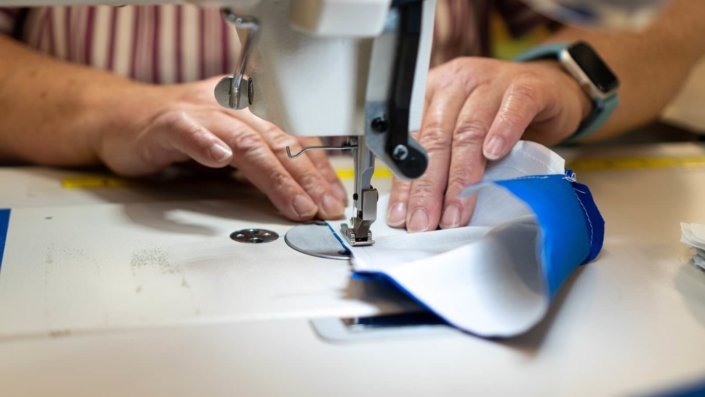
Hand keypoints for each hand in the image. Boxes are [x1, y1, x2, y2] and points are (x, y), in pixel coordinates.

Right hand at [94, 77, 347, 220]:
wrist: (117, 117)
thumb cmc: (174, 133)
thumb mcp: (226, 148)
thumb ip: (257, 165)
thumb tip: (298, 193)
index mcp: (249, 115)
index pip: (294, 140)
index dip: (317, 169)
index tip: (334, 198)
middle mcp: (230, 109)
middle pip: (277, 142)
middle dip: (306, 178)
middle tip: (324, 207)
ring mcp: (199, 113)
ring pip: (244, 141)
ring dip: (273, 175)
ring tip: (293, 201)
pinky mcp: (166, 123)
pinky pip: (188, 131)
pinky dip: (204, 144)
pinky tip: (218, 159)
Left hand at [387, 57, 591, 231]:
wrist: (552, 90)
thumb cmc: (500, 116)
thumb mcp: (464, 136)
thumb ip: (444, 161)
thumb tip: (421, 208)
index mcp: (432, 94)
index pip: (412, 142)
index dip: (407, 183)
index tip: (404, 216)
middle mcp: (457, 83)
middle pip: (437, 138)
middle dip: (428, 187)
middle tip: (425, 222)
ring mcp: (491, 82)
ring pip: (469, 130)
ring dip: (461, 176)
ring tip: (455, 211)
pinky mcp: (527, 87)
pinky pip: (513, 107)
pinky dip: (502, 131)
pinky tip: (494, 154)